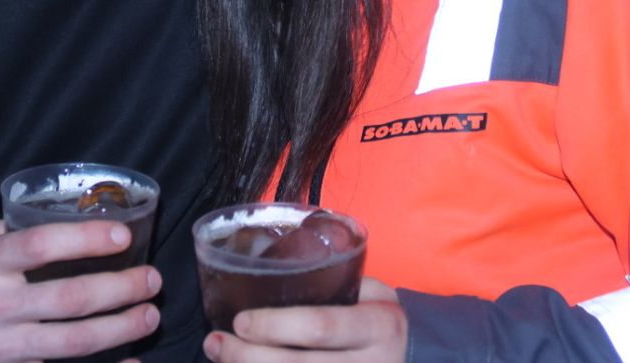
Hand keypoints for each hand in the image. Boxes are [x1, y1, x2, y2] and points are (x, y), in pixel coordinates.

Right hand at [0, 217, 160, 362]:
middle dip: (121, 289)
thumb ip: (5, 230)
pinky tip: (130, 362)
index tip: (123, 234)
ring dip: (120, 328)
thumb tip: (59, 217)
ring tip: (150, 314)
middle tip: (152, 278)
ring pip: (73, 342)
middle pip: (70, 298)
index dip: (87, 238)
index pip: (41, 245)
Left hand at [202, 279, 405, 362]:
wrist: (414, 358)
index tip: (241, 321)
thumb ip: (337, 285)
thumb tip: (271, 274)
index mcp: (378, 325)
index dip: (277, 326)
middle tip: (215, 342)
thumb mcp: (374, 293)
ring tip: (219, 356)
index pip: (322, 327)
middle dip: (250, 357)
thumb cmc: (379, 319)